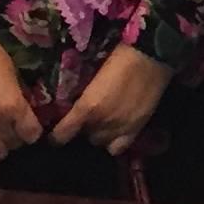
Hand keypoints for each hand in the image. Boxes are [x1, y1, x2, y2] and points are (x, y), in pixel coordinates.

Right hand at [0, 30, 43, 168]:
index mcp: (12, 105)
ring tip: (2, 138)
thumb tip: (25, 110)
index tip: (33, 126)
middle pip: (14, 144)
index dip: (34, 131)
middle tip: (17, 129)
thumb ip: (19, 96)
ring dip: (2, 149)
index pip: (32, 134)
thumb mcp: (12, 73)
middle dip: (19, 138)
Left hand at [48, 44, 172, 157]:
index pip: (63, 134)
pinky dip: (114, 143)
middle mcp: (102, 122)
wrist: (150, 55)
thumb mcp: (94, 76)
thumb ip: (85, 95)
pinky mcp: (137, 128)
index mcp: (87, 107)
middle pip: (84, 137)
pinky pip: (119, 147)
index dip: (56, 137)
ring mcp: (120, 127)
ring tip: (100, 124)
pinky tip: (115, 133)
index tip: (53, 137)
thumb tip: (75, 105)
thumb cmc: (119, 57)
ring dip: (97, 135)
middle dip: (82, 130)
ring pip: (100, 143)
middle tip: (84, 119)